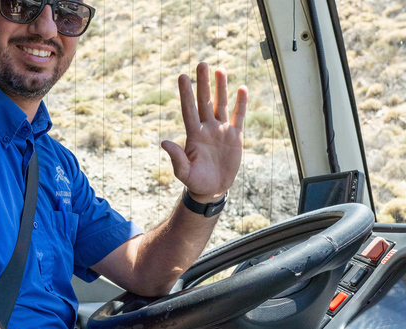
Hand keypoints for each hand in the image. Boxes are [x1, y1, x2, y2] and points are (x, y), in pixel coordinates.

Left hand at [162, 62, 247, 203]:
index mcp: (193, 134)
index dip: (186, 93)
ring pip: (221, 104)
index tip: (182, 76)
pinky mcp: (235, 136)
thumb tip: (163, 142)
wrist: (213, 189)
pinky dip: (240, 104)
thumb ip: (176, 158)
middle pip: (204, 101)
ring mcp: (221, 130)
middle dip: (203, 83)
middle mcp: (206, 128)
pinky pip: (238, 116)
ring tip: (220, 70)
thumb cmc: (196, 181)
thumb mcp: (184, 173)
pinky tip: (242, 89)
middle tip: (202, 63)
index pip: (188, 109)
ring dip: (221, 88)